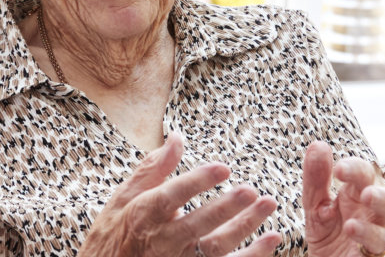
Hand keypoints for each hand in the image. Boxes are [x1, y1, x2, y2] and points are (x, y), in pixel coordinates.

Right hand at [80, 135, 284, 256]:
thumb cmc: (114, 236)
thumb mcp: (123, 199)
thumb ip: (153, 169)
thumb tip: (177, 138)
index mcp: (143, 215)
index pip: (171, 196)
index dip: (197, 182)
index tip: (222, 167)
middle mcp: (162, 241)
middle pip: (198, 224)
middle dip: (226, 209)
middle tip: (251, 191)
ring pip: (217, 247)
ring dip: (245, 227)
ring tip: (267, 204)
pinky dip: (251, 255)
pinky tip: (271, 238)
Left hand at [301, 141, 384, 256]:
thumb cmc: (330, 232)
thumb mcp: (316, 205)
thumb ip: (316, 179)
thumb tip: (318, 145)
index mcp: (359, 196)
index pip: (364, 175)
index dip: (356, 170)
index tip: (339, 169)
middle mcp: (372, 217)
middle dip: (380, 197)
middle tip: (366, 194)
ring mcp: (374, 241)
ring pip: (383, 236)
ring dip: (370, 233)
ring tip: (351, 227)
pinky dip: (375, 256)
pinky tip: (359, 252)